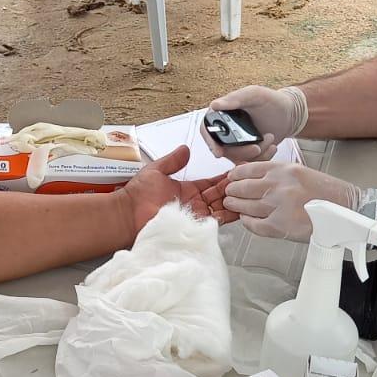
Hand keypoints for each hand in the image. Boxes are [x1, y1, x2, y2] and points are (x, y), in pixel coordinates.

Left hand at [121, 147, 238, 233]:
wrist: (128, 215)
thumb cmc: (137, 195)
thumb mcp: (157, 171)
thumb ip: (172, 161)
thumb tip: (185, 149)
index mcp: (188, 190)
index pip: (212, 183)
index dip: (225, 177)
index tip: (238, 170)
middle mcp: (194, 204)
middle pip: (220, 196)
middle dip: (234, 188)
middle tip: (248, 181)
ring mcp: (195, 216)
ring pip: (221, 209)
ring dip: (234, 201)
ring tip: (247, 193)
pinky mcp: (194, 228)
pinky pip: (215, 223)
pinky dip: (227, 216)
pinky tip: (237, 209)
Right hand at [203, 86, 298, 161]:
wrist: (289, 114)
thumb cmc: (271, 100)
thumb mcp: (254, 95)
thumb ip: (235, 99)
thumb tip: (214, 105)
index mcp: (221, 116)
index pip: (207, 131)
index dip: (210, 143)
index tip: (219, 152)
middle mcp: (226, 132)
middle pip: (223, 150)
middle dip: (241, 152)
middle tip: (257, 146)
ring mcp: (237, 144)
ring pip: (237, 159)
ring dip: (255, 154)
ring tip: (270, 139)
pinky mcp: (249, 154)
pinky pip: (250, 163)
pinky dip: (262, 158)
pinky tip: (272, 146)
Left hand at [222, 162, 359, 240]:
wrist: (346, 210)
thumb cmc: (326, 192)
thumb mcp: (300, 173)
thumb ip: (277, 175)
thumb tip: (252, 179)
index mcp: (284, 170)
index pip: (249, 169)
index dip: (236, 175)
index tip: (232, 178)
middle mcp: (278, 186)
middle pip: (243, 188)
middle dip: (233, 191)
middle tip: (229, 193)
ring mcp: (277, 207)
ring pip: (245, 206)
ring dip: (236, 205)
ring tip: (233, 205)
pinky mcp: (279, 226)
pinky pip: (254, 224)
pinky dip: (247, 222)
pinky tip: (247, 219)